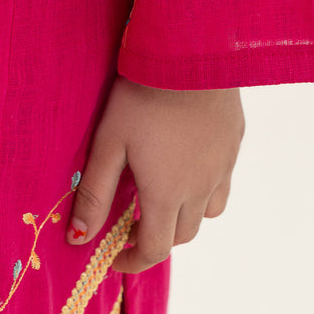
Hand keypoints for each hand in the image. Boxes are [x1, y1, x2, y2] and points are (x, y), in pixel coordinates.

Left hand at [67, 73, 244, 272]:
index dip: (132, 261)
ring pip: (208, 211)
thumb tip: (78, 240)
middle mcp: (201, 188)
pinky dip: (205, 186)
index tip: (113, 256)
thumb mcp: (109, 144)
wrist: (191, 53)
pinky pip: (222, 179)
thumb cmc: (142, 97)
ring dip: (185, 215)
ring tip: (163, 194)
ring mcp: (223, 165)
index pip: (155, 250)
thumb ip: (94, 194)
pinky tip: (187, 161)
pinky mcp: (235, 141)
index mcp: (167, 194)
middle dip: (156, 237)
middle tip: (131, 221)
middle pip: (182, 235)